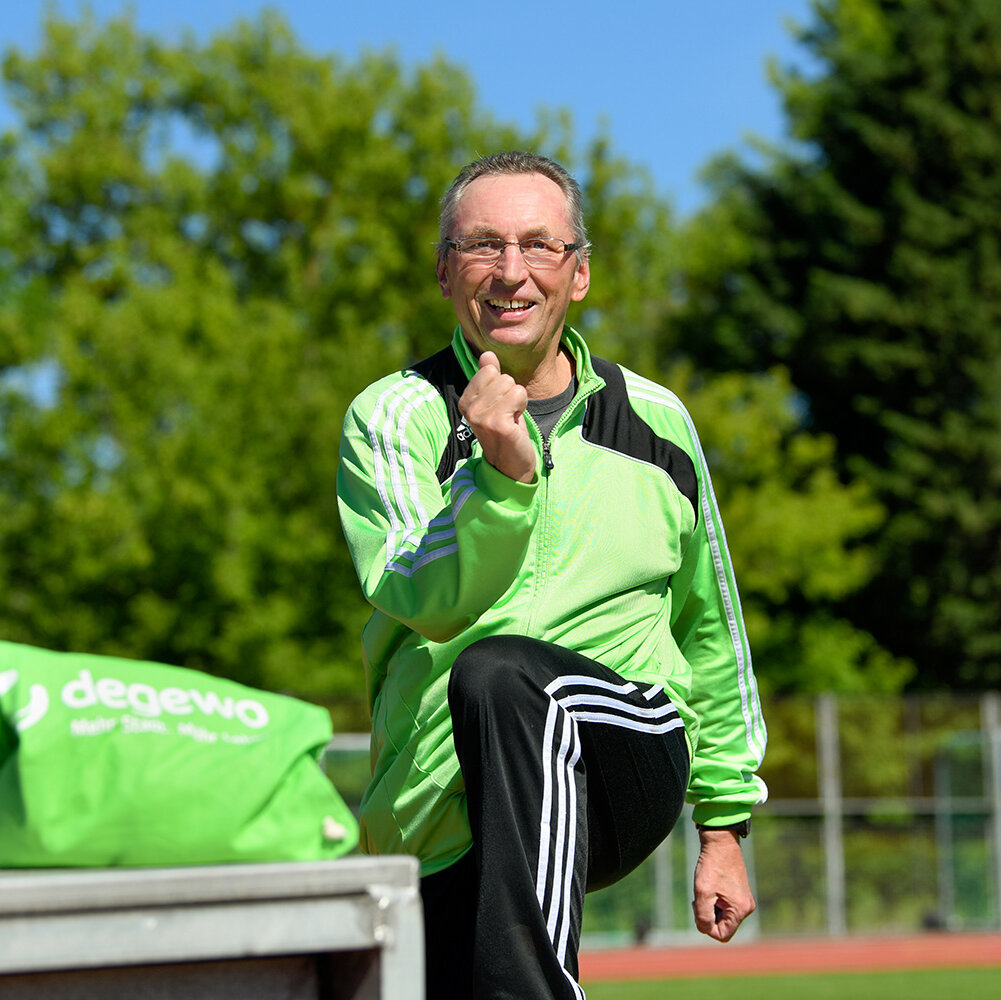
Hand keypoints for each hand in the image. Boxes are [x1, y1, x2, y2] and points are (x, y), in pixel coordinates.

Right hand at [459, 351, 536, 483]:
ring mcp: (482, 417)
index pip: (488, 370)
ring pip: (512, 385)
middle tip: (508, 415)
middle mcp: (470, 409)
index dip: (501, 386)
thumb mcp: (495, 401)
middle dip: (511, 393)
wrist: (511, 465)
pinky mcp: (498, 424)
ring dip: (518, 401)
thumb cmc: (505, 431)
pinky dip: (522, 408)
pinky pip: (519, 395)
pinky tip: (515, 424)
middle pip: (502, 376)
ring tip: (511, 420)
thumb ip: (489, 377)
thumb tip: (487, 354)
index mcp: (466, 401)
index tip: (500, 406)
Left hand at [691, 828, 755, 941]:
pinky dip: (715, 900)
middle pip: (723, 926)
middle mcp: (746, 907)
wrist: (720, 840)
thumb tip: (706, 930)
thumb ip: (703, 916)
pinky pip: (725, 906)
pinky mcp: (740, 892)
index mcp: (740, 910)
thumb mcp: (702, 893)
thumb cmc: (711, 865)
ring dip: (711, 907)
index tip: (698, 907)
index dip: (707, 927)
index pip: (722, 935)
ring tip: (705, 889)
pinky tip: (710, 885)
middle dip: (708, 915)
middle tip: (700, 897)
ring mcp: (744, 899)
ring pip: (723, 915)